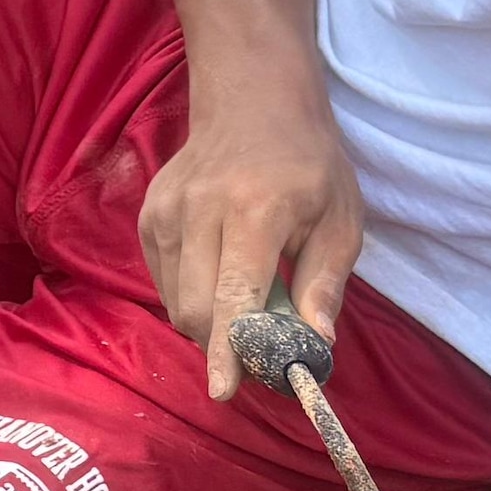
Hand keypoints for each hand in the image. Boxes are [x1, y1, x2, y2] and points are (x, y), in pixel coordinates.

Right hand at [138, 100, 367, 399]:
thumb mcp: (341, 218)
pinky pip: (165, 281)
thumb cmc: (308, 163)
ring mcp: (166, 211)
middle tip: (259, 345)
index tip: (224, 391)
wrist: (252, 98)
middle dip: (224, 344)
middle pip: (197, 310)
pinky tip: (219, 270)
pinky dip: (193, 295)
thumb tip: (317, 343)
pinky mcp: (148, 216)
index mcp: (256, 209)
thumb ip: (325, 282)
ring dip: (210, 321)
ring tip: (245, 295)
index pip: (233, 295)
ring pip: (176, 302)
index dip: (228, 351)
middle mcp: (201, 210)